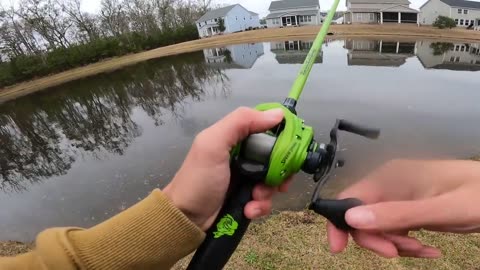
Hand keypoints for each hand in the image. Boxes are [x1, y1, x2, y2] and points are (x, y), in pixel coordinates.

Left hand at [163, 107, 290, 230]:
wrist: (185, 219)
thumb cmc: (198, 179)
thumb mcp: (213, 145)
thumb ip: (241, 122)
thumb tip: (277, 114)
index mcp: (234, 137)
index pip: (266, 128)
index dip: (282, 136)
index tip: (291, 149)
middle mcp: (242, 155)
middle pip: (275, 156)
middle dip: (279, 171)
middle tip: (279, 182)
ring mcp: (245, 177)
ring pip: (272, 179)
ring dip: (268, 191)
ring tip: (254, 198)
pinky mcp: (246, 198)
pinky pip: (265, 199)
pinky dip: (260, 206)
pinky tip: (249, 210)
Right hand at [328, 159, 479, 258]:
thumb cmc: (478, 196)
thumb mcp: (440, 209)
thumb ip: (397, 214)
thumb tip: (351, 219)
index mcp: (391, 176)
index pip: (351, 198)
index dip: (340, 222)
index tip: (339, 249)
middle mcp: (391, 183)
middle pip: (363, 215)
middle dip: (375, 238)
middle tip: (397, 254)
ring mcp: (401, 196)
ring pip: (380, 225)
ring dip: (395, 243)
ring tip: (422, 251)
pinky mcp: (411, 207)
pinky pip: (397, 228)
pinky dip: (407, 243)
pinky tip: (428, 250)